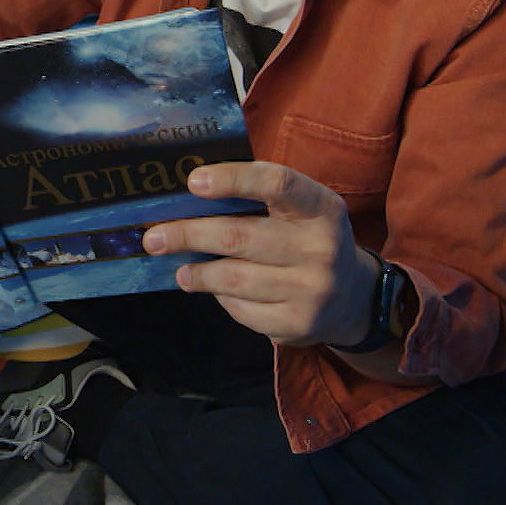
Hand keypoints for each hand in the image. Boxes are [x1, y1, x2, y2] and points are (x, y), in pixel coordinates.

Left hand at [143, 160, 377, 346]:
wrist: (352, 297)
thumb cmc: (307, 240)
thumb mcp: (301, 211)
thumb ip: (258, 198)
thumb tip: (188, 195)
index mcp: (321, 208)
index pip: (277, 183)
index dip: (233, 180)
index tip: (193, 182)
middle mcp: (321, 248)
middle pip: (239, 237)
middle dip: (189, 234)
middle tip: (153, 237)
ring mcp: (311, 290)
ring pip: (233, 278)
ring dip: (197, 273)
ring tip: (180, 269)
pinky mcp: (297, 324)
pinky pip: (242, 310)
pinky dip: (221, 298)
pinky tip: (213, 290)